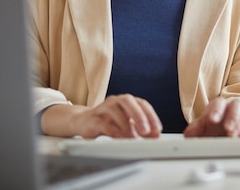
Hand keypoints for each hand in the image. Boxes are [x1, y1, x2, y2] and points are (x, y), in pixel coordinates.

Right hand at [41, 94, 161, 137]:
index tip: (157, 130)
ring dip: (126, 124)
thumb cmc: (108, 122)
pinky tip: (119, 137)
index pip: (142, 104)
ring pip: (115, 110)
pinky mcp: (92, 118)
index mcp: (127, 101)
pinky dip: (112, 130)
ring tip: (133, 137)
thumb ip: (140, 129)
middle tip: (146, 131)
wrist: (83, 122)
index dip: (151, 116)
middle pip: (129, 102)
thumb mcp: (127, 125)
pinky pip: (103, 122)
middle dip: (139, 116)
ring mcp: (103, 108)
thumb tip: (155, 136)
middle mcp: (116, 101)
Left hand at [183, 98, 239, 137]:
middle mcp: (231, 109)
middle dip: (231, 118)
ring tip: (234, 135)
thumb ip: (196, 128)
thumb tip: (188, 134)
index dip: (215, 111)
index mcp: (219, 106)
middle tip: (228, 128)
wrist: (229, 124)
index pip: (217, 104)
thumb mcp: (205, 125)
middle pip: (234, 107)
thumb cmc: (216, 123)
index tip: (212, 120)